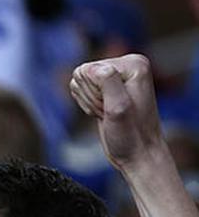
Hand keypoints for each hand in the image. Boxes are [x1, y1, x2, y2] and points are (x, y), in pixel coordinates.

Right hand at [69, 53, 166, 171]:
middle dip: (91, 97)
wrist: (137, 152)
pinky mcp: (107, 86)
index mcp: (133, 64)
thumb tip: (95, 68)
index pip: (89, 70)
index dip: (94, 93)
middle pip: (83, 73)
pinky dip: (87, 104)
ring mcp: (116, 75)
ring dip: (89, 102)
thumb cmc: (131, 135)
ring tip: (107, 113)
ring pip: (79, 82)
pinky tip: (103, 113)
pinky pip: (81, 89)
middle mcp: (127, 65)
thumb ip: (108, 82)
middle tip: (109, 112)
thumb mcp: (119, 108)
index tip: (112, 108)